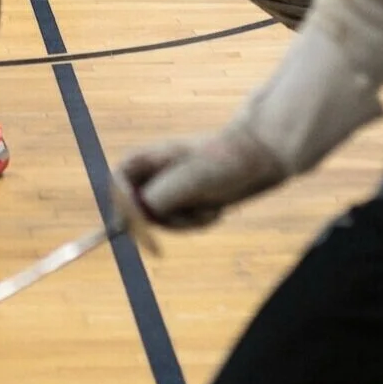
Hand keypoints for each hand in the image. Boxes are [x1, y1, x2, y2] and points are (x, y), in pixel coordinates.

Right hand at [118, 126, 287, 229]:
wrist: (262, 158)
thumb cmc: (225, 161)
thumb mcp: (188, 181)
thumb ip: (156, 199)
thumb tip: (131, 220)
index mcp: (153, 158)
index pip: (120, 182)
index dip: (121, 204)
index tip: (132, 225)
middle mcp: (160, 172)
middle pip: (138, 207)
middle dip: (164, 218)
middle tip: (189, 217)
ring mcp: (175, 187)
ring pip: (161, 219)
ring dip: (184, 221)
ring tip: (210, 208)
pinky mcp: (191, 199)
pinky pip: (181, 222)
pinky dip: (197, 222)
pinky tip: (217, 209)